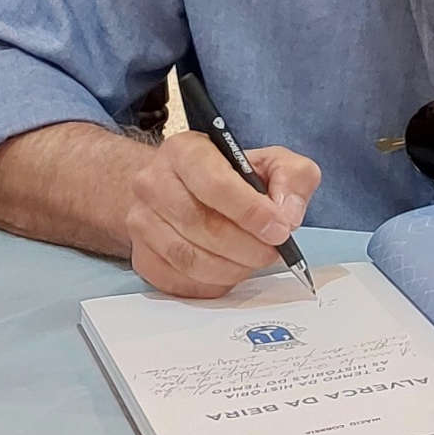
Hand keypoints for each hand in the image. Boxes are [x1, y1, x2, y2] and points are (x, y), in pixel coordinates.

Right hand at [125, 131, 321, 296]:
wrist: (182, 191)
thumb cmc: (231, 177)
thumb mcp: (271, 161)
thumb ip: (293, 177)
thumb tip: (288, 215)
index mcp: (185, 150)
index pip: (215, 184)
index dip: (251, 212)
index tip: (280, 230)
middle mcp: (153, 182)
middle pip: (202, 226)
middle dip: (248, 247)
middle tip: (273, 252)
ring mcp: (141, 222)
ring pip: (189, 259)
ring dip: (232, 269)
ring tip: (253, 261)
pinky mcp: (141, 256)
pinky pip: (179, 282)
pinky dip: (212, 284)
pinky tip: (230, 271)